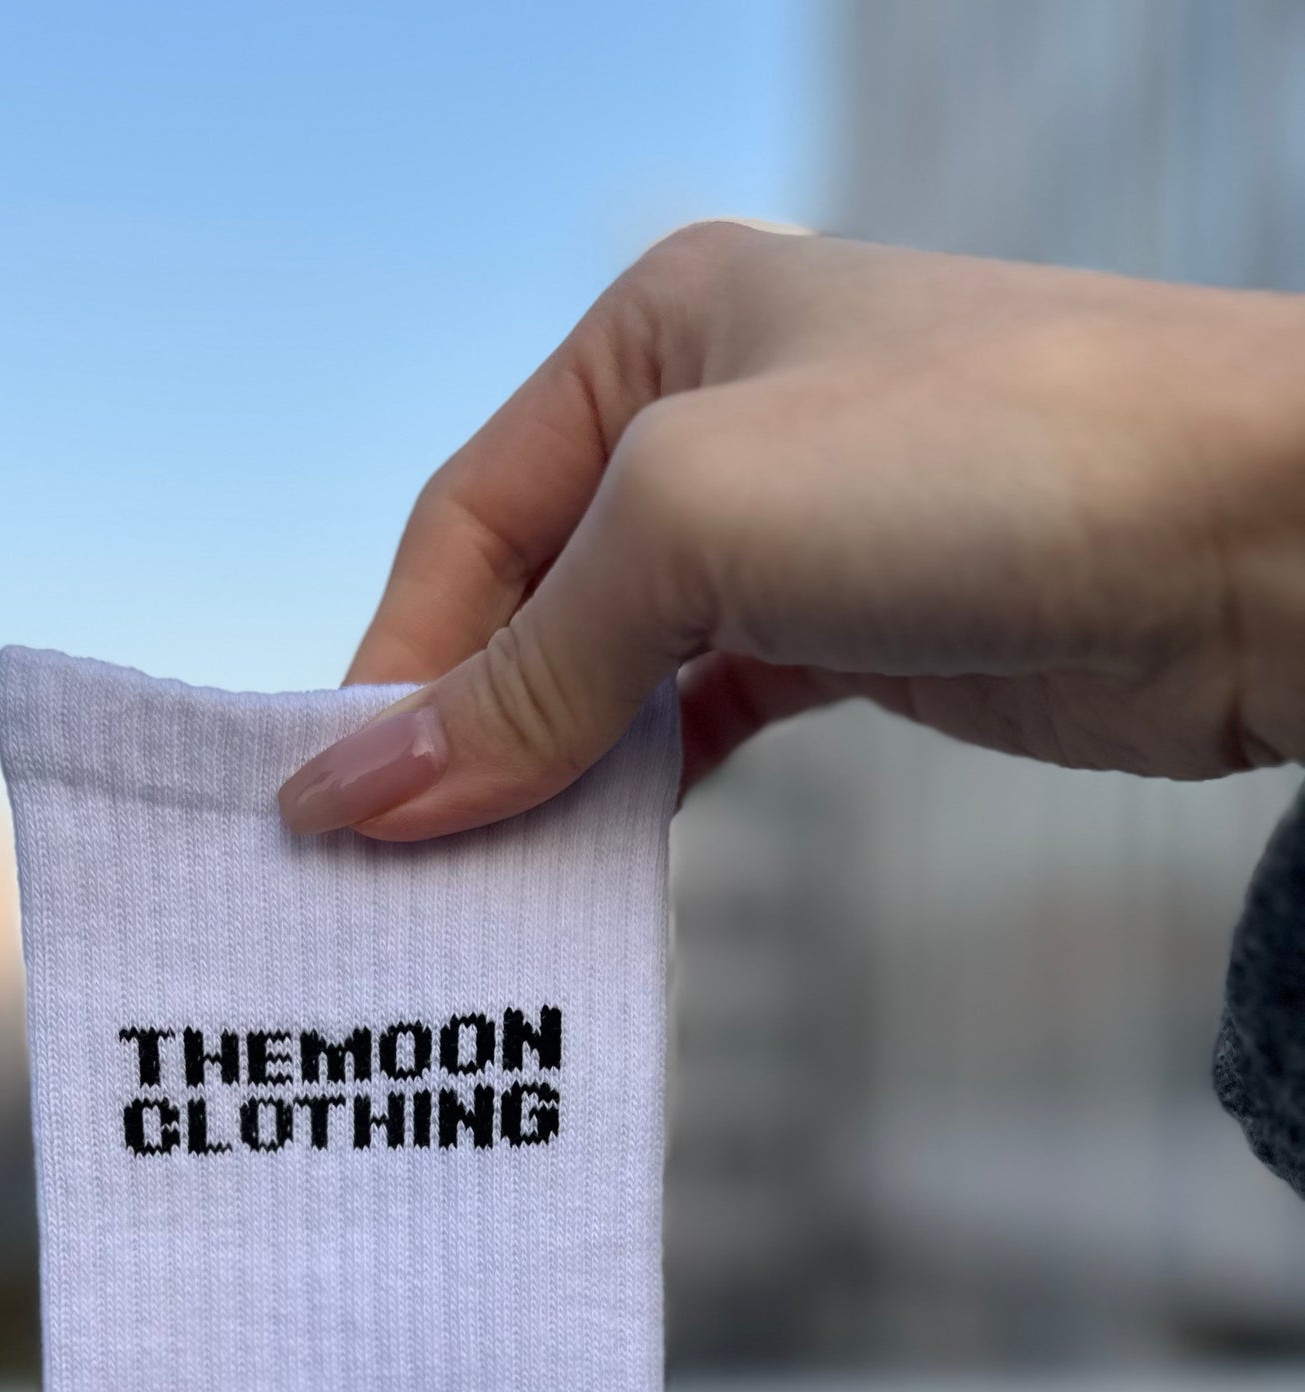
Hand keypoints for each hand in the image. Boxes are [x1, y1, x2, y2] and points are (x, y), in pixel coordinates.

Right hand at [276, 223, 1304, 840]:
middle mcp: (710, 428)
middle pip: (526, 607)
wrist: (1264, 533)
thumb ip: (526, 671)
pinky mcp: (858, 645)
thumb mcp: (698, 527)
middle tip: (388, 885)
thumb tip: (357, 796)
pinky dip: (638, 802)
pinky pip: (698, 732)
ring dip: (542, 787)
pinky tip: (593, 872)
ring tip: (476, 902)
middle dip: (458, 740)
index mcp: (652, 336)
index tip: (332, 822)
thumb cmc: (990, 460)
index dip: (391, 674)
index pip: (465, 526)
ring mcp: (791, 541)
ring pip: (610, 682)